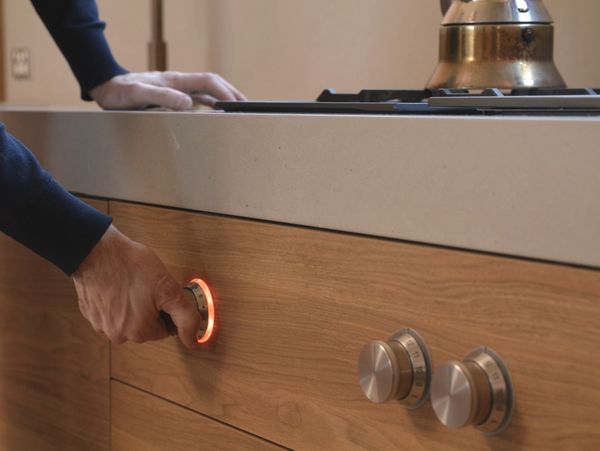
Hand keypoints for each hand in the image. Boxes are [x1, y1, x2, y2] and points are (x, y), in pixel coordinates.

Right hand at [72, 225, 201, 348]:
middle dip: (150, 307)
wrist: (95, 250)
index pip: (166, 328)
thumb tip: (193, 341)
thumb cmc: (130, 266)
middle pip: (147, 325)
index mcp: (138, 332)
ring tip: (132, 283)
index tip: (161, 292)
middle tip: (148, 285)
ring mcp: (100, 324)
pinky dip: (116, 300)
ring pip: (129, 318)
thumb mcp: (168, 288)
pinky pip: (111, 311)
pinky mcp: (90, 313)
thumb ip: (185, 317)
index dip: (168, 308)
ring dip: (133, 304)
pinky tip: (117, 285)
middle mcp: (117, 335)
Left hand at [89, 71, 246, 109]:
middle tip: (247, 106)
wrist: (108, 89)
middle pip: (214, 84)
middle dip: (232, 93)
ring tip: (238, 110)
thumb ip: (163, 97)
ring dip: (224, 99)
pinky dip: (211, 105)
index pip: (208, 81)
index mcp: (175, 80)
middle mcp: (180, 83)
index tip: (235, 104)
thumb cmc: (121, 91)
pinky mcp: (173, 97)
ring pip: (208, 91)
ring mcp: (178, 90)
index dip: (224, 92)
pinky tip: (217, 113)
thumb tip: (187, 104)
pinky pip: (198, 99)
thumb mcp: (140, 94)